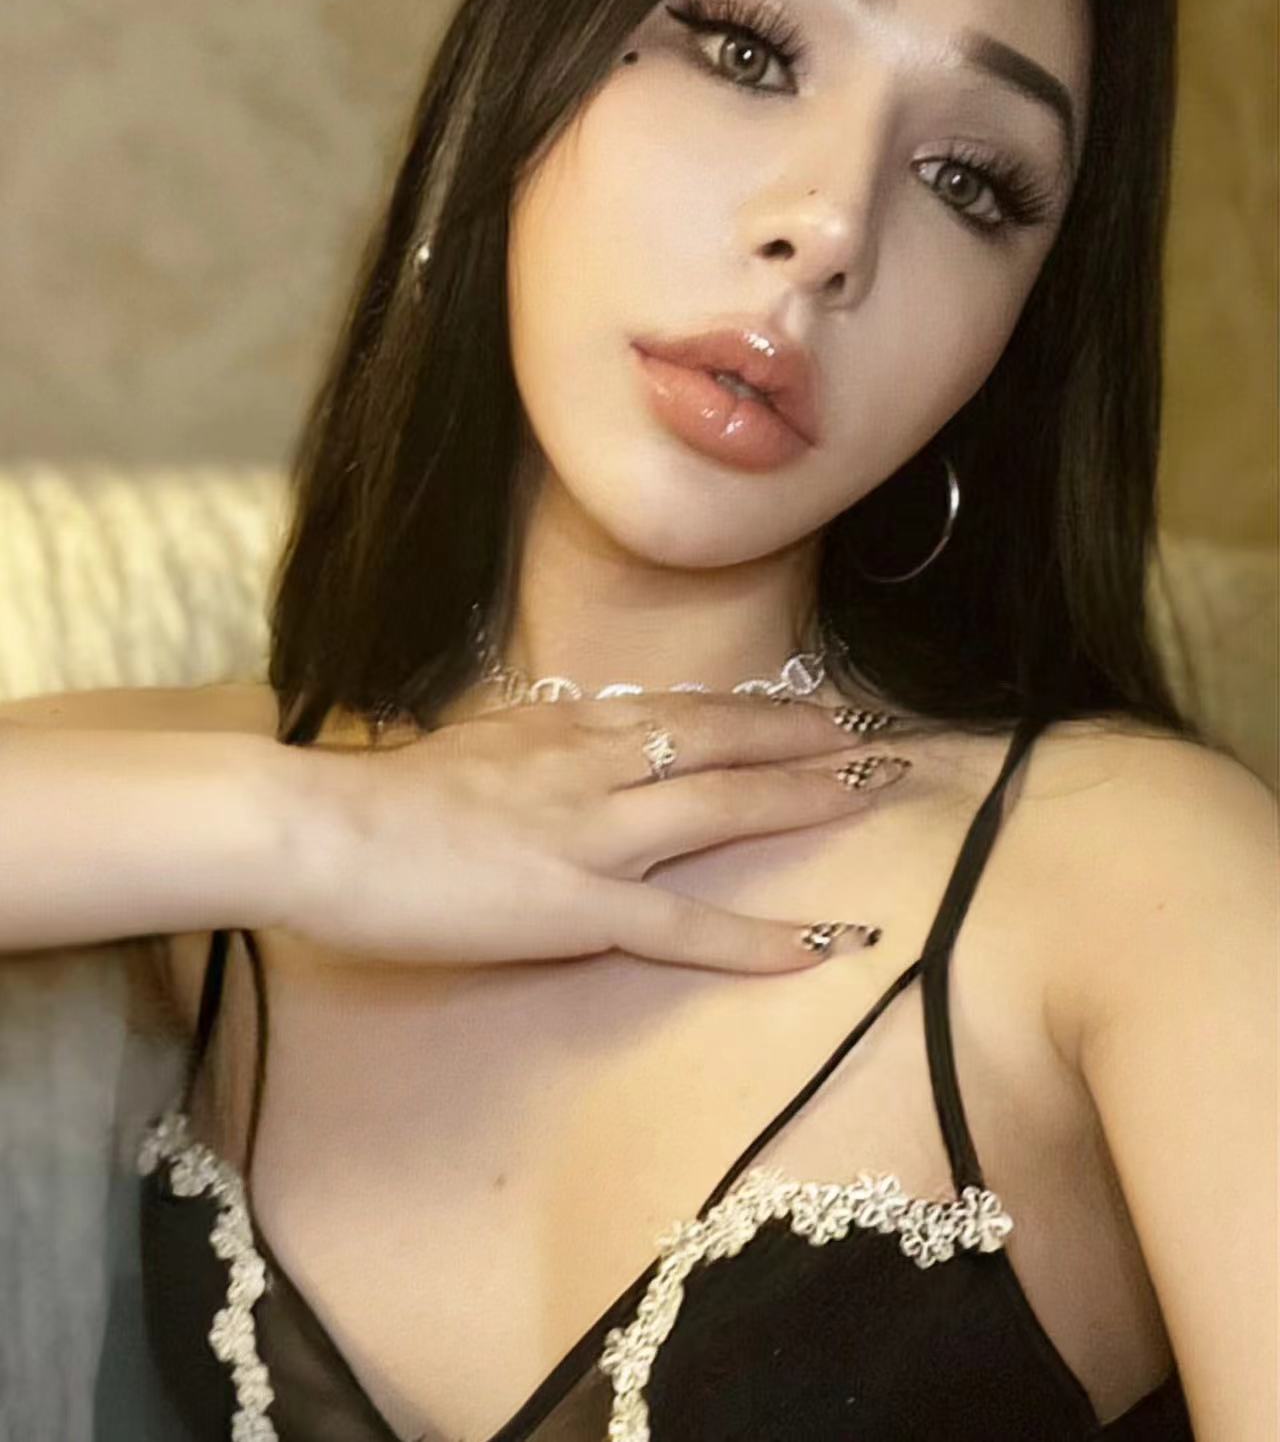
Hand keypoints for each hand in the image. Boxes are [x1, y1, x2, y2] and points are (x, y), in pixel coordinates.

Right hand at [288, 694, 913, 972]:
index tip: (817, 711)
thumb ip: (535, 748)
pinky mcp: (577, 906)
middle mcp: (595, 765)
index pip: (686, 712)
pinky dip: (755, 937)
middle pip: (724, 742)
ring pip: (721, 806)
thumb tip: (570, 746)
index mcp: (567, 731)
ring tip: (875, 793)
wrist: (326, 831)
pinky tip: (819, 946)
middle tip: (881, 741)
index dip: (759, 713)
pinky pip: (683, 923)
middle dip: (809, 740)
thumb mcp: (474, 747)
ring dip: (805, 798)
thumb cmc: (383, 795)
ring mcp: (593, 834)